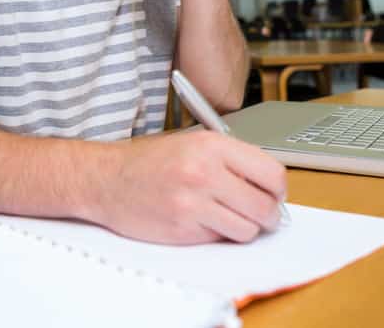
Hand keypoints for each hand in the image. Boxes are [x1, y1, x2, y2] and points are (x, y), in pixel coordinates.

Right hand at [94, 130, 286, 244]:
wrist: (105, 179)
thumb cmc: (148, 161)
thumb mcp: (191, 143)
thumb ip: (230, 160)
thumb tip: (268, 187)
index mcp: (211, 146)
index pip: (272, 174)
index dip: (277, 190)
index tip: (273, 195)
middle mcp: (204, 172)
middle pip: (265, 207)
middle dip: (267, 216)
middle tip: (257, 214)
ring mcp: (193, 203)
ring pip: (248, 230)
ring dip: (242, 228)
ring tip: (224, 217)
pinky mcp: (182, 229)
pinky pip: (220, 239)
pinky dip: (216, 234)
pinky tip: (198, 220)